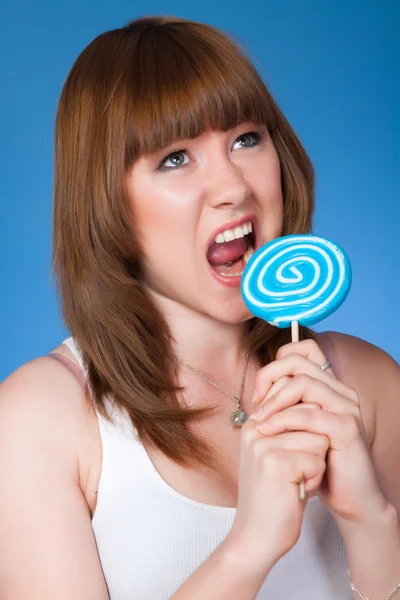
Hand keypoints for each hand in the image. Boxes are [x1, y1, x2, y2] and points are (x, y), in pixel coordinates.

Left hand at [250, 339, 388, 525]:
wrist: (348, 498)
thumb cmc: (319, 462)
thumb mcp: (298, 429)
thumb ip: (285, 406)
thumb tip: (258, 389)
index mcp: (329, 386)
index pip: (303, 350)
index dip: (276, 364)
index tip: (259, 392)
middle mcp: (341, 390)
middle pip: (298, 362)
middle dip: (269, 378)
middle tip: (255, 404)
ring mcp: (347, 407)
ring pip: (303, 383)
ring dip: (274, 401)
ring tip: (258, 421)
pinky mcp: (347, 428)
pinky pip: (310, 414)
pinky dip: (285, 420)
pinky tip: (269, 431)